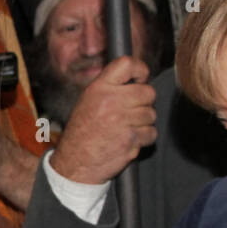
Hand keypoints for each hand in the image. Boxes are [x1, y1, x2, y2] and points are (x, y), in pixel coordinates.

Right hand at [50, 55, 156, 184]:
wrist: (75, 163)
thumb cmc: (82, 132)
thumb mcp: (88, 101)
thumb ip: (110, 87)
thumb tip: (137, 78)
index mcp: (98, 89)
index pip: (127, 64)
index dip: (140, 70)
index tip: (140, 79)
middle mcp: (110, 102)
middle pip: (148, 92)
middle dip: (144, 102)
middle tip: (132, 110)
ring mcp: (122, 122)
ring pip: (151, 114)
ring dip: (144, 122)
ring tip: (126, 127)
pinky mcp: (131, 140)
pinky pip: (151, 133)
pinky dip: (144, 138)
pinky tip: (129, 139)